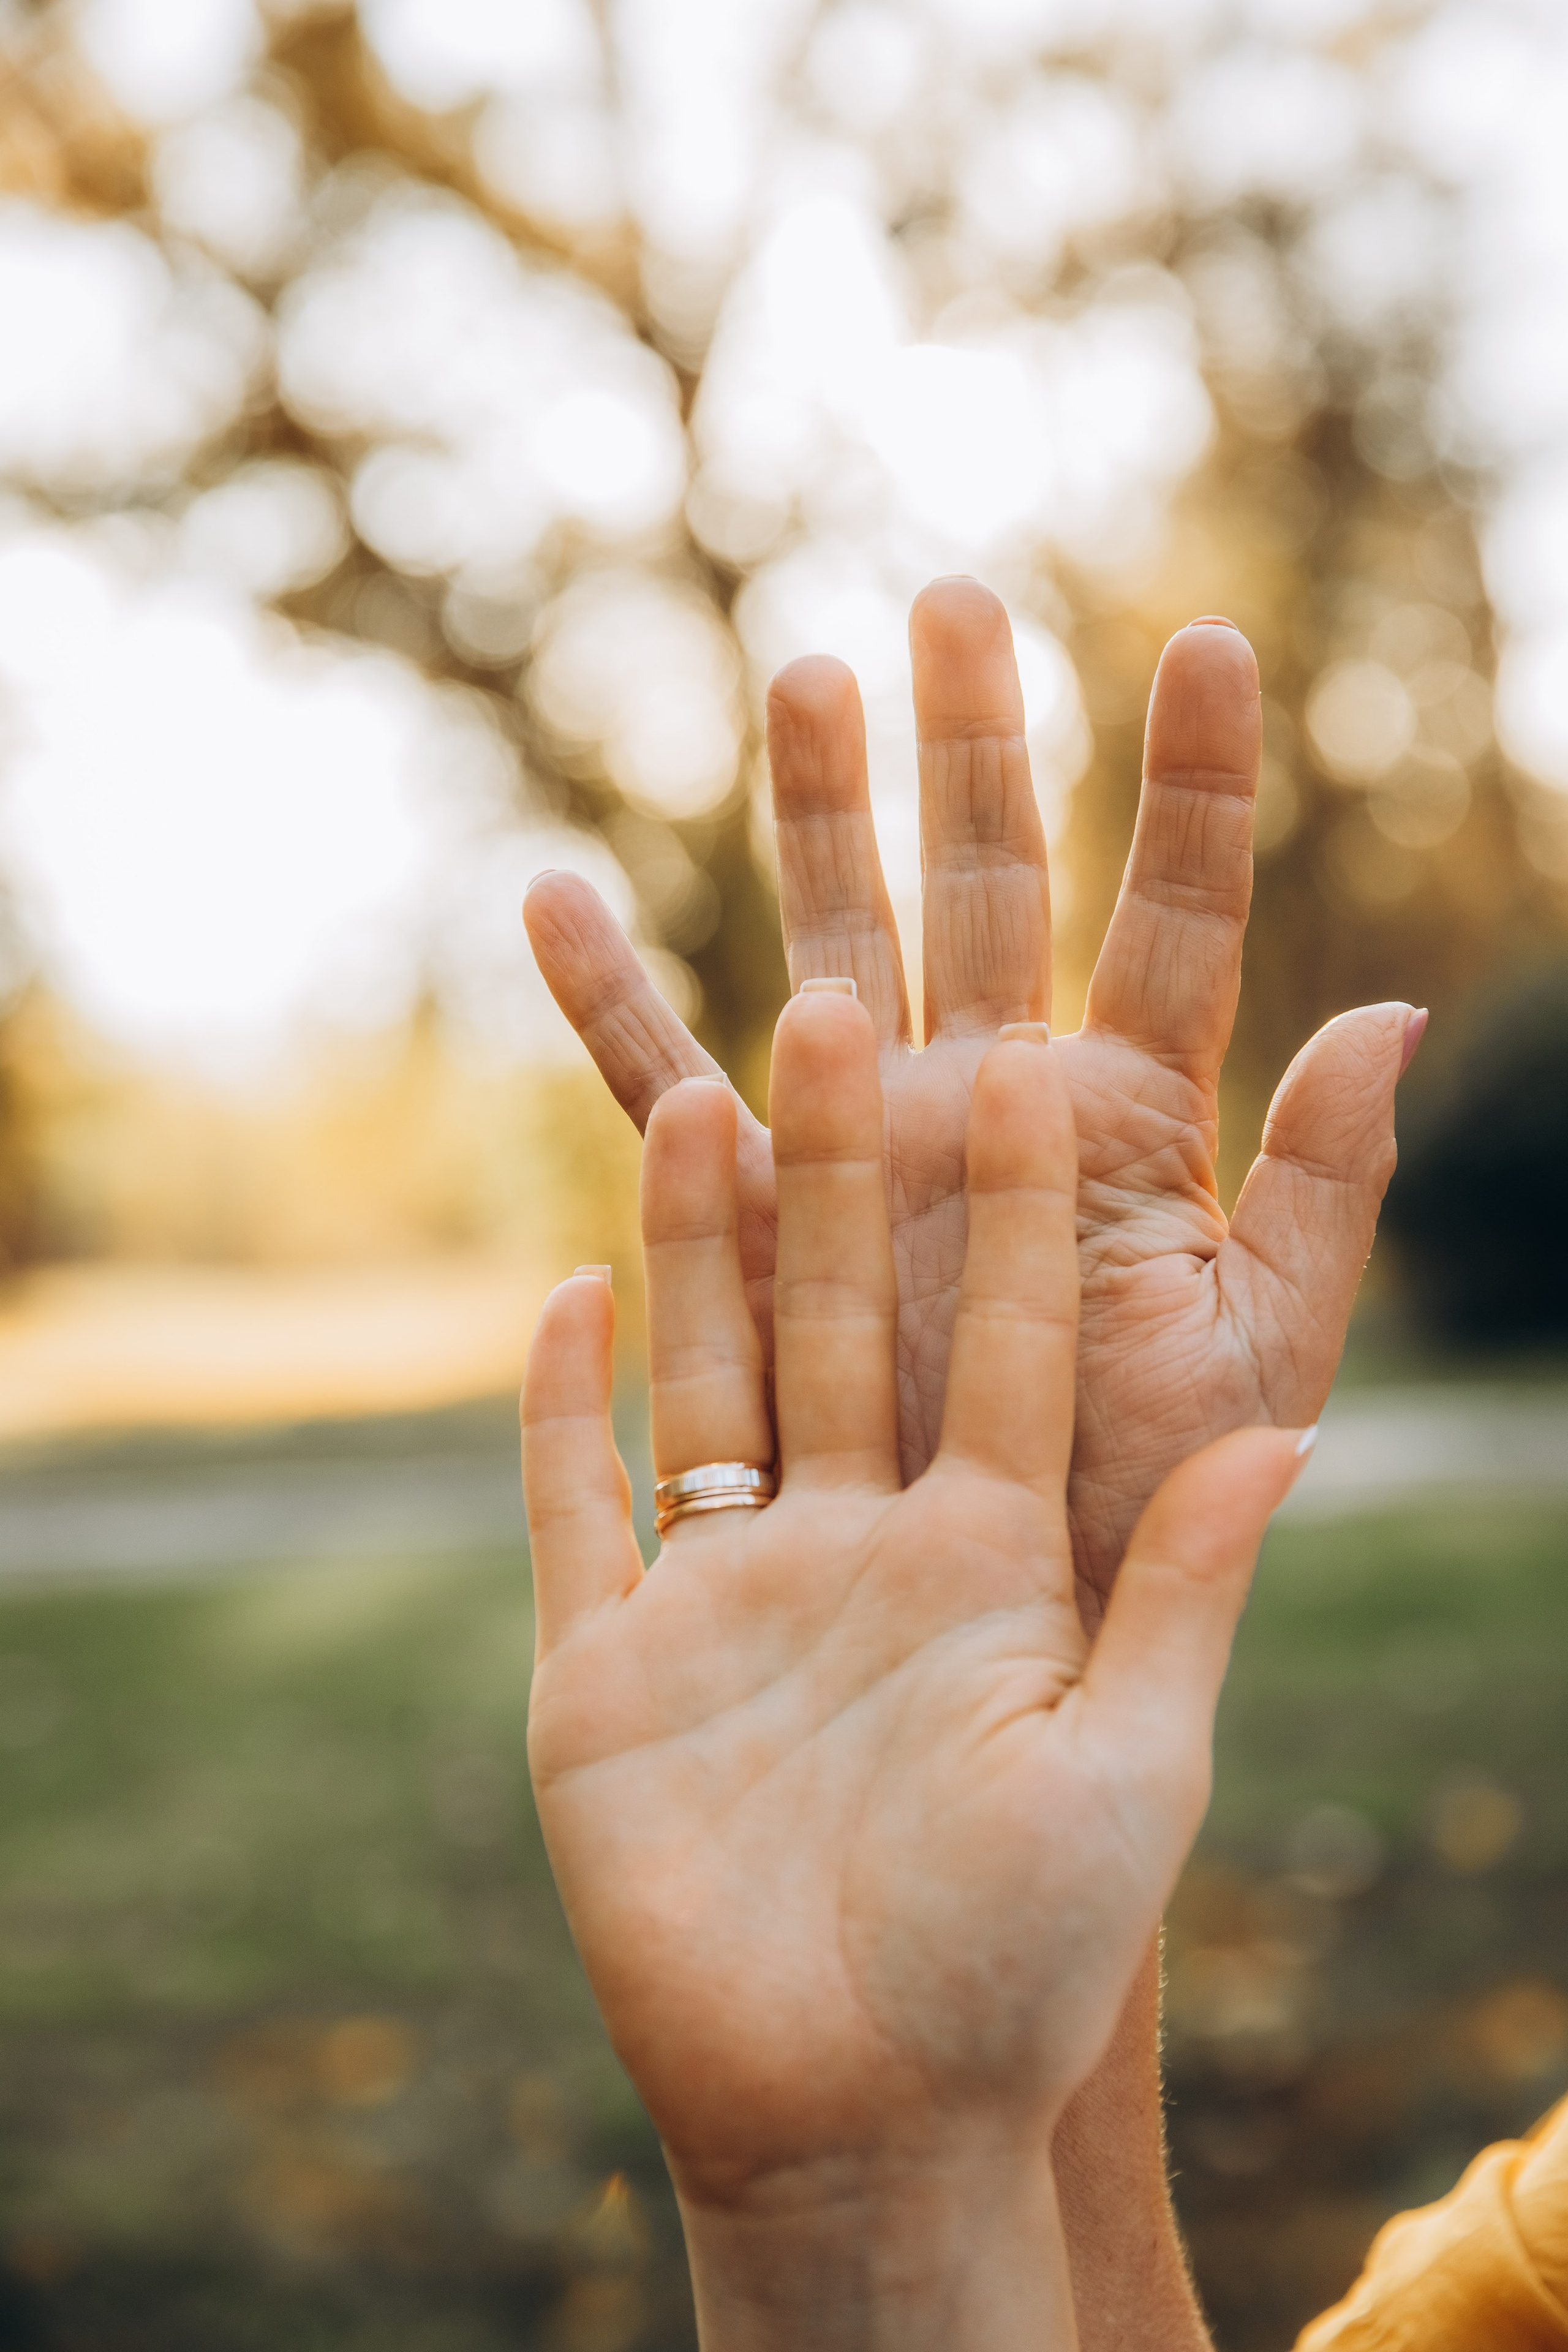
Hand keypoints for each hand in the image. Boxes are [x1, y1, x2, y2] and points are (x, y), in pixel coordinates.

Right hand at [522, 996, 1306, 2349]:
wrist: (863, 2117)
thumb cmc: (1022, 1961)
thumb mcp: (1133, 1765)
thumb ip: (1181, 1591)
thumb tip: (1288, 1445)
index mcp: (987, 1560)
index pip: (1004, 1346)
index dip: (1019, 1212)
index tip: (1033, 1067)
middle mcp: (853, 1549)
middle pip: (842, 1324)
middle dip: (843, 1175)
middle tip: (838, 1012)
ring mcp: (724, 1600)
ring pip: (706, 1382)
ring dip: (695, 1247)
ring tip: (696, 1098)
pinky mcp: (608, 1669)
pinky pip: (578, 1508)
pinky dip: (563, 1406)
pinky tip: (562, 1292)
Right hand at [524, 577, 1418, 1619]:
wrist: (979, 1675)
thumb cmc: (1134, 1550)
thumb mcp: (1254, 1376)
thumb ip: (1319, 1200)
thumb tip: (1390, 1013)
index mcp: (1130, 1143)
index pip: (1179, 927)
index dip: (1193, 787)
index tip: (1205, 640)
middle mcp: (993, 1127)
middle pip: (989, 900)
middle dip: (975, 755)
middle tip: (954, 605)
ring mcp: (868, 1170)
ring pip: (833, 957)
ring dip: (812, 826)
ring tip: (800, 681)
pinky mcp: (754, 1238)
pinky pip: (663, 1106)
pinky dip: (610, 1011)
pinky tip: (555, 904)